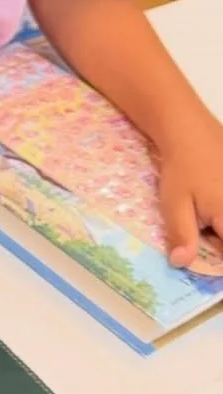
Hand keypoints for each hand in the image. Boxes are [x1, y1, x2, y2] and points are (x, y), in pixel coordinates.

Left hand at [157, 110, 222, 267]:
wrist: (191, 130)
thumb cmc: (181, 168)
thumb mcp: (174, 204)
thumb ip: (182, 235)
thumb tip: (182, 263)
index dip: (218, 257)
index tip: (205, 249)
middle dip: (220, 238)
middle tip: (201, 224)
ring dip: (220, 224)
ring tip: (205, 207)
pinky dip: (220, 212)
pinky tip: (212, 197)